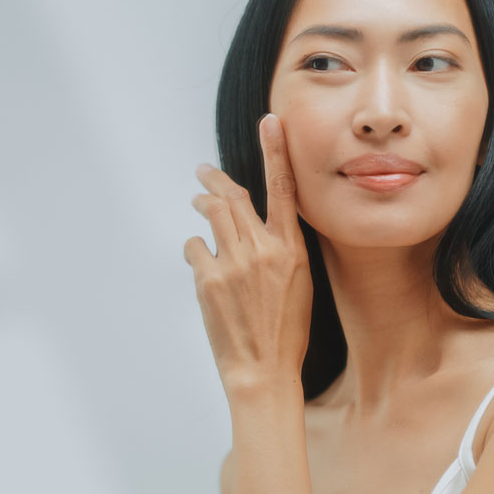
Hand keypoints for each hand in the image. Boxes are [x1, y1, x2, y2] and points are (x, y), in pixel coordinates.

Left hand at [184, 114, 312, 396]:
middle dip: (214, 180)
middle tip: (203, 171)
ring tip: (197, 202)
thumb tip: (253, 229)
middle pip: (233, 197)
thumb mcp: (298, 285)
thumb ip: (278, 251)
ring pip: (211, 214)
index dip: (275, 151)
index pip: (284, 189)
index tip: (270, 121)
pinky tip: (200, 263)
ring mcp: (233, 263)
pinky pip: (195, 248)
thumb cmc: (285, 333)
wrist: (264, 372)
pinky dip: (196, 250)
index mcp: (292, 250)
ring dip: (201, 204)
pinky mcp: (207, 279)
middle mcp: (263, 250)